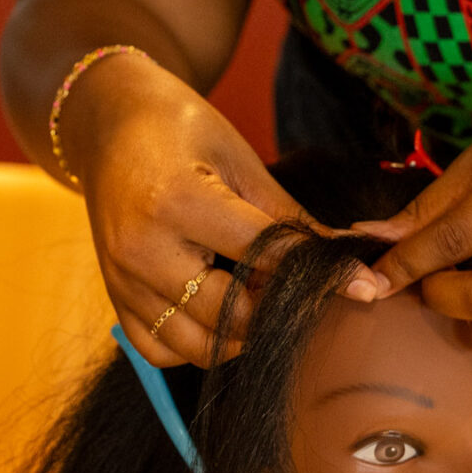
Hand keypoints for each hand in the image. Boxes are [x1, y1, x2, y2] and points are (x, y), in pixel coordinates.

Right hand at [63, 52, 379, 367]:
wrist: (108, 123)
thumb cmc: (181, 129)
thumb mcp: (240, 159)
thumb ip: (289, 217)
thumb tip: (348, 255)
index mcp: (177, 202)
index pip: (264, 254)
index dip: (320, 273)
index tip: (363, 288)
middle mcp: (142, 249)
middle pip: (230, 313)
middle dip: (278, 310)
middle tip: (307, 294)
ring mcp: (122, 280)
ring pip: (195, 345)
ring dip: (241, 336)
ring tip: (264, 300)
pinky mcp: (113, 296)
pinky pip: (160, 349)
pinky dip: (197, 345)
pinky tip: (219, 313)